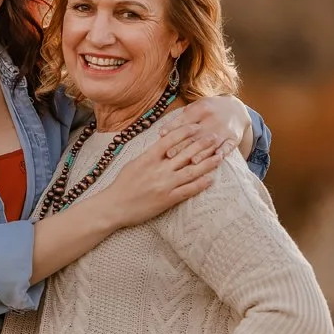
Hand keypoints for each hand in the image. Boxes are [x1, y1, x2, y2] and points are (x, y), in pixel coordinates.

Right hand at [105, 123, 225, 226]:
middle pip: (185, 153)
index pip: (170, 139)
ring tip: (219, 155)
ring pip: (192, 171)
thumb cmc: (121, 185)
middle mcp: (158, 169)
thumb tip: (163, 145)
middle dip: (202, 144)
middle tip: (215, 136)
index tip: (196, 126)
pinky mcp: (167, 199)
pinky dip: (201, 184)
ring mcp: (164, 185)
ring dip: (208, 163)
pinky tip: (211, 179)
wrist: (114, 207)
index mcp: (148, 158)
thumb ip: (149, 155)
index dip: (185, 131)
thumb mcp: (133, 163)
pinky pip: (188, 190)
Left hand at [157, 95, 250, 159]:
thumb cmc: (209, 110)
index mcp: (201, 109)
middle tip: (170, 155)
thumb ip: (181, 118)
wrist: (236, 109)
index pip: (185, 120)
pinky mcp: (233, 138)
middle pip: (196, 134)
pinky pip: (228, 146)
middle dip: (183, 145)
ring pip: (211, 143)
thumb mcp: (196, 107)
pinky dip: (223, 152)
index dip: (173, 128)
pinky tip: (217, 157)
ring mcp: (224, 129)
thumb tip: (163, 132)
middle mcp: (213, 119)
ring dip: (202, 153)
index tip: (162, 136)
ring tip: (192, 161)